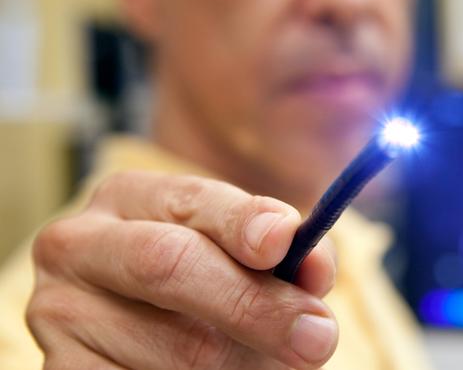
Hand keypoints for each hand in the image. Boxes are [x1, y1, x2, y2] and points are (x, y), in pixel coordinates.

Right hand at [27, 171, 337, 369]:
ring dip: (241, 364)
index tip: (284, 244)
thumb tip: (312, 265)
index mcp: (128, 197)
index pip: (191, 201)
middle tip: (317, 337)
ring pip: (173, 347)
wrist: (146, 328)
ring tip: (269, 365)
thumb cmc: (209, 281)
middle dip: (252, 304)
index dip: (242, 223)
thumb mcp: (240, 253)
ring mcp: (58, 312)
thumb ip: (281, 254)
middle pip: (168, 264)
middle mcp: (79, 244)